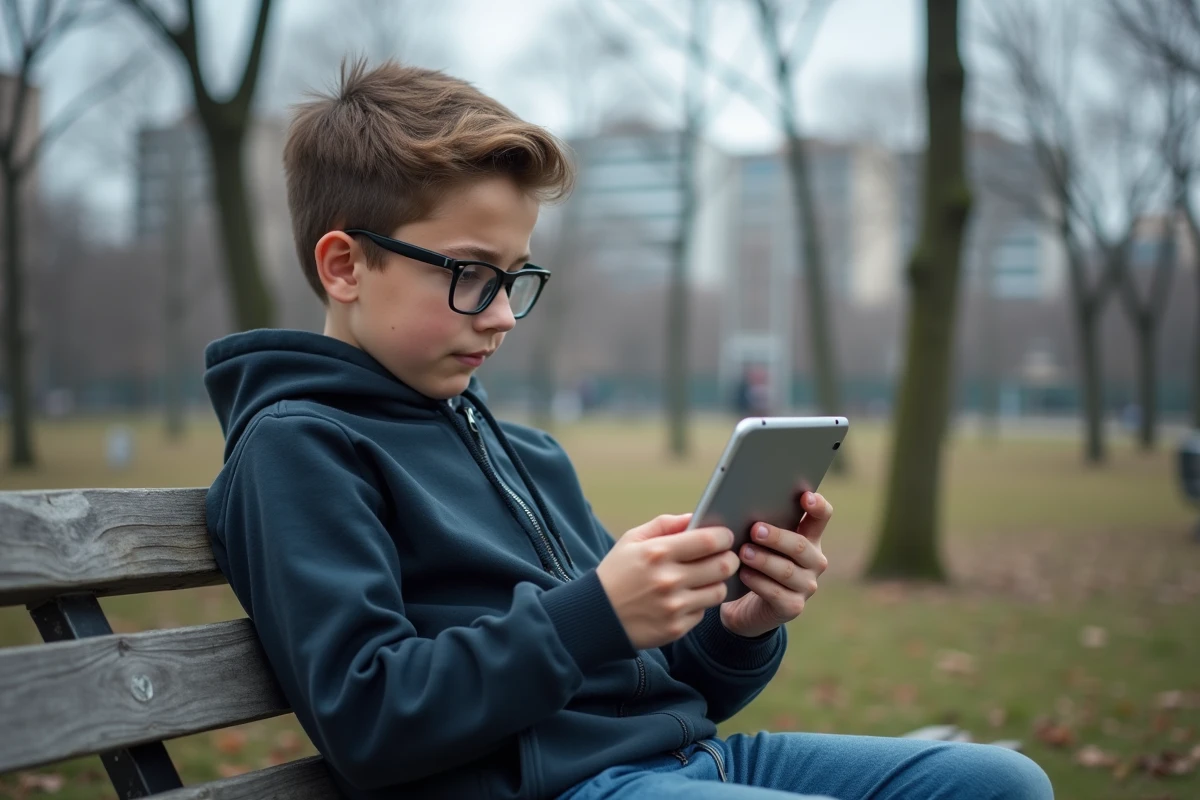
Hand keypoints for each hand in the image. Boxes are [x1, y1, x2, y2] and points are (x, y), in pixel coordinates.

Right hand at [597, 514, 741, 649]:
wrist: (596, 616)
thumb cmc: (616, 573)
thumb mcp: (632, 540)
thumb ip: (666, 524)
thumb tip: (697, 518)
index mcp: (658, 553)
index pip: (709, 540)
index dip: (724, 537)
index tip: (725, 537)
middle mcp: (668, 580)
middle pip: (723, 566)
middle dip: (729, 559)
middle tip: (724, 557)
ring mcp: (673, 607)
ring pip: (719, 591)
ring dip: (716, 582)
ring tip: (705, 578)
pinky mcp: (676, 628)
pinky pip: (703, 612)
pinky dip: (698, 603)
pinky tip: (685, 598)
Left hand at [719, 491, 832, 638]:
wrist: (746, 606)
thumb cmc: (752, 563)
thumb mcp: (757, 542)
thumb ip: (759, 525)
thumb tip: (739, 505)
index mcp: (809, 538)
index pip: (821, 517)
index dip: (818, 506)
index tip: (806, 496)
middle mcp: (814, 561)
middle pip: (801, 545)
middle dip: (777, 537)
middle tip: (755, 530)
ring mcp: (807, 585)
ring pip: (787, 570)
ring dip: (764, 560)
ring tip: (744, 553)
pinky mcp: (793, 607)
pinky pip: (777, 593)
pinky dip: (758, 582)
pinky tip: (744, 574)